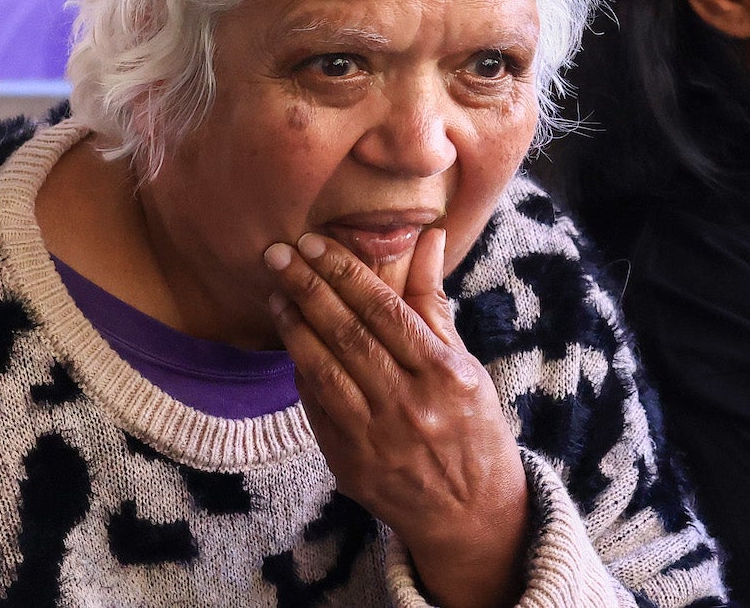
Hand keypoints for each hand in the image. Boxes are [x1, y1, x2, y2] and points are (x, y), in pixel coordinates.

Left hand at [267, 226, 530, 607]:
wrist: (467, 512)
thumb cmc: (473, 427)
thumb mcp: (466, 363)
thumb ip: (436, 303)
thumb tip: (429, 237)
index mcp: (444, 374)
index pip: (385, 311)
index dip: (346, 274)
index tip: (316, 243)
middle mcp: (409, 404)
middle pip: (348, 335)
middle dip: (309, 288)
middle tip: (279, 254)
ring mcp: (375, 437)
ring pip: (323, 369)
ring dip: (294, 326)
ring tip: (276, 292)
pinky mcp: (348, 462)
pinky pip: (317, 406)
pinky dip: (301, 370)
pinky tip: (291, 340)